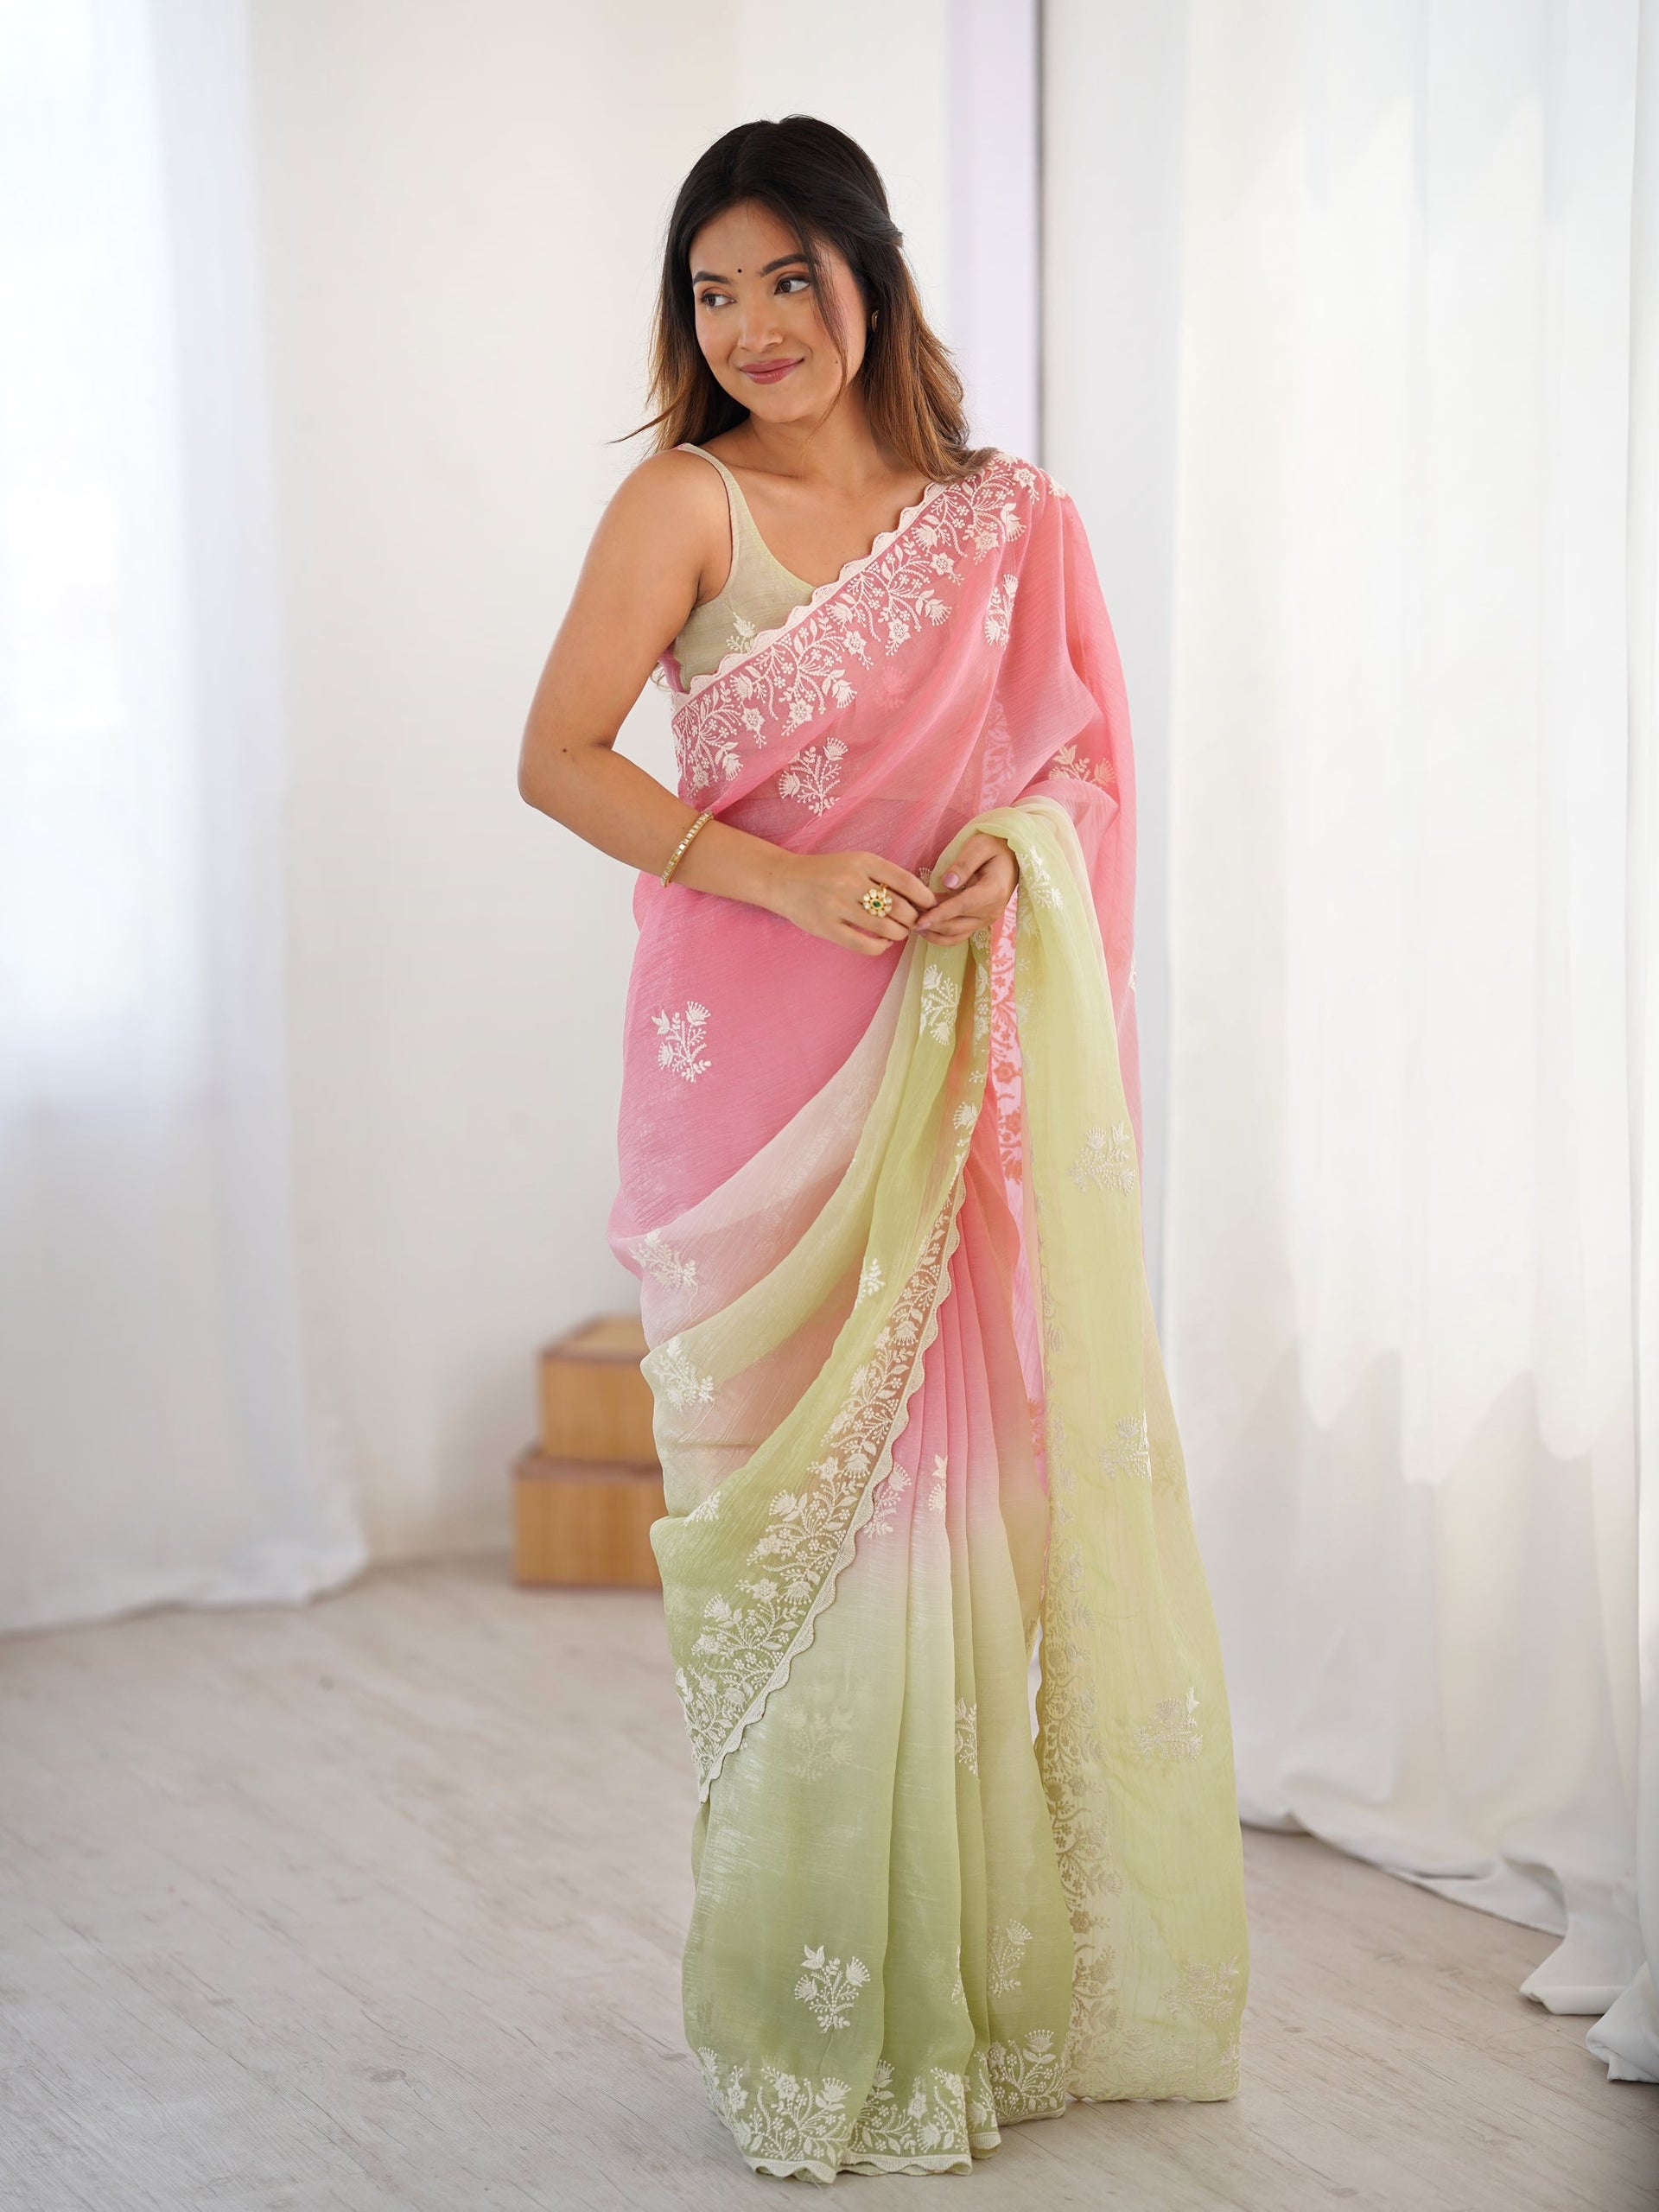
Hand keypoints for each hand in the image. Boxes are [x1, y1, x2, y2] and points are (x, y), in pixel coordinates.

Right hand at [767, 847, 939, 956]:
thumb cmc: (825, 872)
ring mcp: (837, 905)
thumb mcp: (853, 862)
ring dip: (898, 934)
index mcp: (861, 862)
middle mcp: (851, 882)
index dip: (923, 896)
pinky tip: (881, 943)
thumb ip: (881, 875)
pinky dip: (880, 947)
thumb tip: (916, 897)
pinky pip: (864, 945)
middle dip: (912, 919)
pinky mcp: (827, 927)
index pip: (905, 881)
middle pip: (898, 907)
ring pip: (885, 928)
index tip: (929, 905)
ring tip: (898, 933)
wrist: (783, 881)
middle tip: (913, 923)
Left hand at [914, 833, 1016, 945]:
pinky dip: (940, 936)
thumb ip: (963, 864)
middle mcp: (991, 911)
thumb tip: (947, 882)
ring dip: (932, 932)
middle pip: (955, 924)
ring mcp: (986, 920)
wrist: (1011, 857)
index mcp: (992, 891)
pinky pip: (958, 936)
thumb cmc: (994, 847)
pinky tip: (924, 928)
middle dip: (930, 923)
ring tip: (911, 922)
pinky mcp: (979, 923)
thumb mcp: (979, 846)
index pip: (961, 906)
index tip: (919, 920)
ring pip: (954, 934)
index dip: (939, 914)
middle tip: (906, 914)